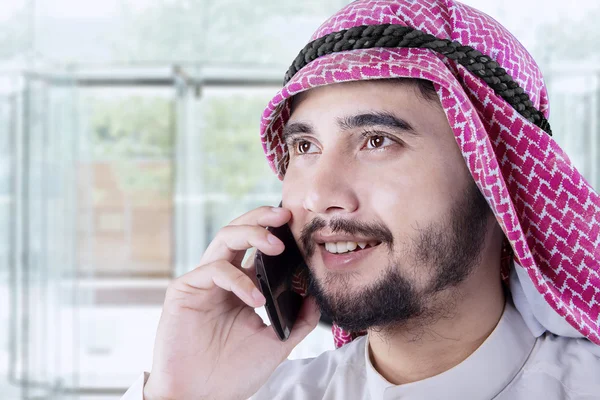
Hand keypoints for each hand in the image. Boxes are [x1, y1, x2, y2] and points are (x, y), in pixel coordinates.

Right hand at [143, 206, 320, 399]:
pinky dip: (238, 280)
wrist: (201, 397)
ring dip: (251, 235)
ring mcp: (202, 282)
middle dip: (261, 218)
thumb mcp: (276, 343)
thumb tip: (316, 297)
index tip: (298, 225)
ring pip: (224, 238)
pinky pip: (213, 270)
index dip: (274, 233)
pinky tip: (255, 298)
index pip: (256, 248)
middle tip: (284, 216)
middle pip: (238, 231)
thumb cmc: (233, 372)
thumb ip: (298, 320)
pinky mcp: (184, 290)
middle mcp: (221, 278)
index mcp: (241, 287)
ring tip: (276, 247)